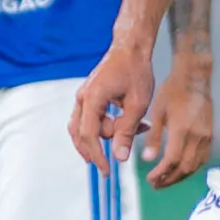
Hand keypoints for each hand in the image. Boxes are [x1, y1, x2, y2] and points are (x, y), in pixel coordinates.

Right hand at [71, 43, 157, 169]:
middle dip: (99, 148)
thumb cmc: (136, 71)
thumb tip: (119, 157)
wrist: (131, 47)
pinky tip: (128, 125)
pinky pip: (91, 119)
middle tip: (115, 160)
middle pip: (82, 134)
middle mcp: (82, 98)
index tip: (106, 171)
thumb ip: (127, 132)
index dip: (97, 156)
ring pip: (85, 127)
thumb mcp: (137, 104)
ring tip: (135, 130)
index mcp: (92, 98)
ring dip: (106, 135)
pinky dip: (106, 126)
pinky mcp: (90, 97)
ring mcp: (84, 97)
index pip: (89, 135)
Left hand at [141, 64, 216, 188]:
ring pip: (195, 166)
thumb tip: (148, 159)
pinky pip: (202, 158)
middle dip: (169, 179)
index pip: (172, 160)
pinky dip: (191, 168)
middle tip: (156, 184)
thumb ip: (154, 138)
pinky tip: (181, 169)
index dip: (160, 173)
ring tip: (166, 180)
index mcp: (182, 130)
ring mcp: (207, 136)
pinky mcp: (211, 135)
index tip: (150, 178)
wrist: (195, 78)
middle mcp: (197, 136)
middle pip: (184, 168)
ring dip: (180, 176)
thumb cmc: (173, 90)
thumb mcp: (157, 112)